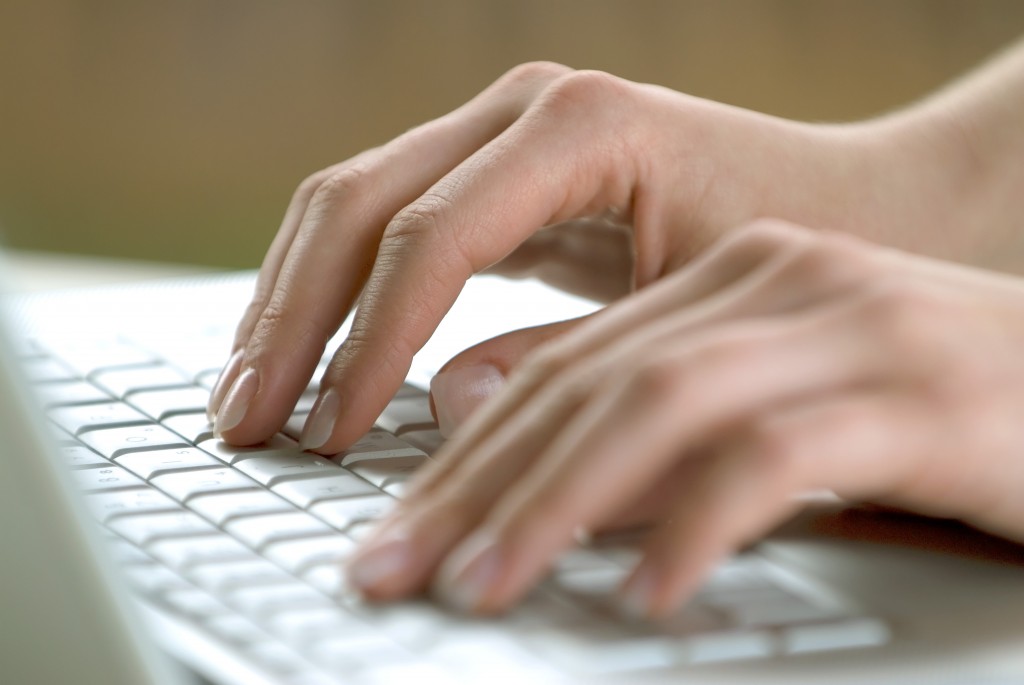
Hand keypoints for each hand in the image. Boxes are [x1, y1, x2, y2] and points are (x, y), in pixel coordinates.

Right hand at [205, 62, 971, 451]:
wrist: (842, 208)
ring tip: (248, 391)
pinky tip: (304, 351)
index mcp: (576, 125)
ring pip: (349, 205)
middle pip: (357, 204)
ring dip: (290, 302)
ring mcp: (498, 134)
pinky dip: (334, 291)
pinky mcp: (492, 174)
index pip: (430, 238)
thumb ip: (564, 361)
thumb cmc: (786, 250)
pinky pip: (383, 223)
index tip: (332, 429)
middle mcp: (521, 110)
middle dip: (291, 319)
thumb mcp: (683, 315)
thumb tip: (439, 409)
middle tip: (246, 417)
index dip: (368, 340)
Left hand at [347, 220, 1023, 616]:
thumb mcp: (774, 400)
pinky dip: (698, 524)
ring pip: (659, 405)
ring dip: (554, 503)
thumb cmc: (934, 399)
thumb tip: (493, 423)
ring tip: (482, 586)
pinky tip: (647, 593)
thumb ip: (647, 407)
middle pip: (584, 382)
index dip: (463, 447)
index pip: (562, 361)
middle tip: (393, 567)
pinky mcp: (927, 395)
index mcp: (733, 277)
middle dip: (472, 483)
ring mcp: (853, 327)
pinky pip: (779, 457)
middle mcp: (779, 281)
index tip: (396, 527)